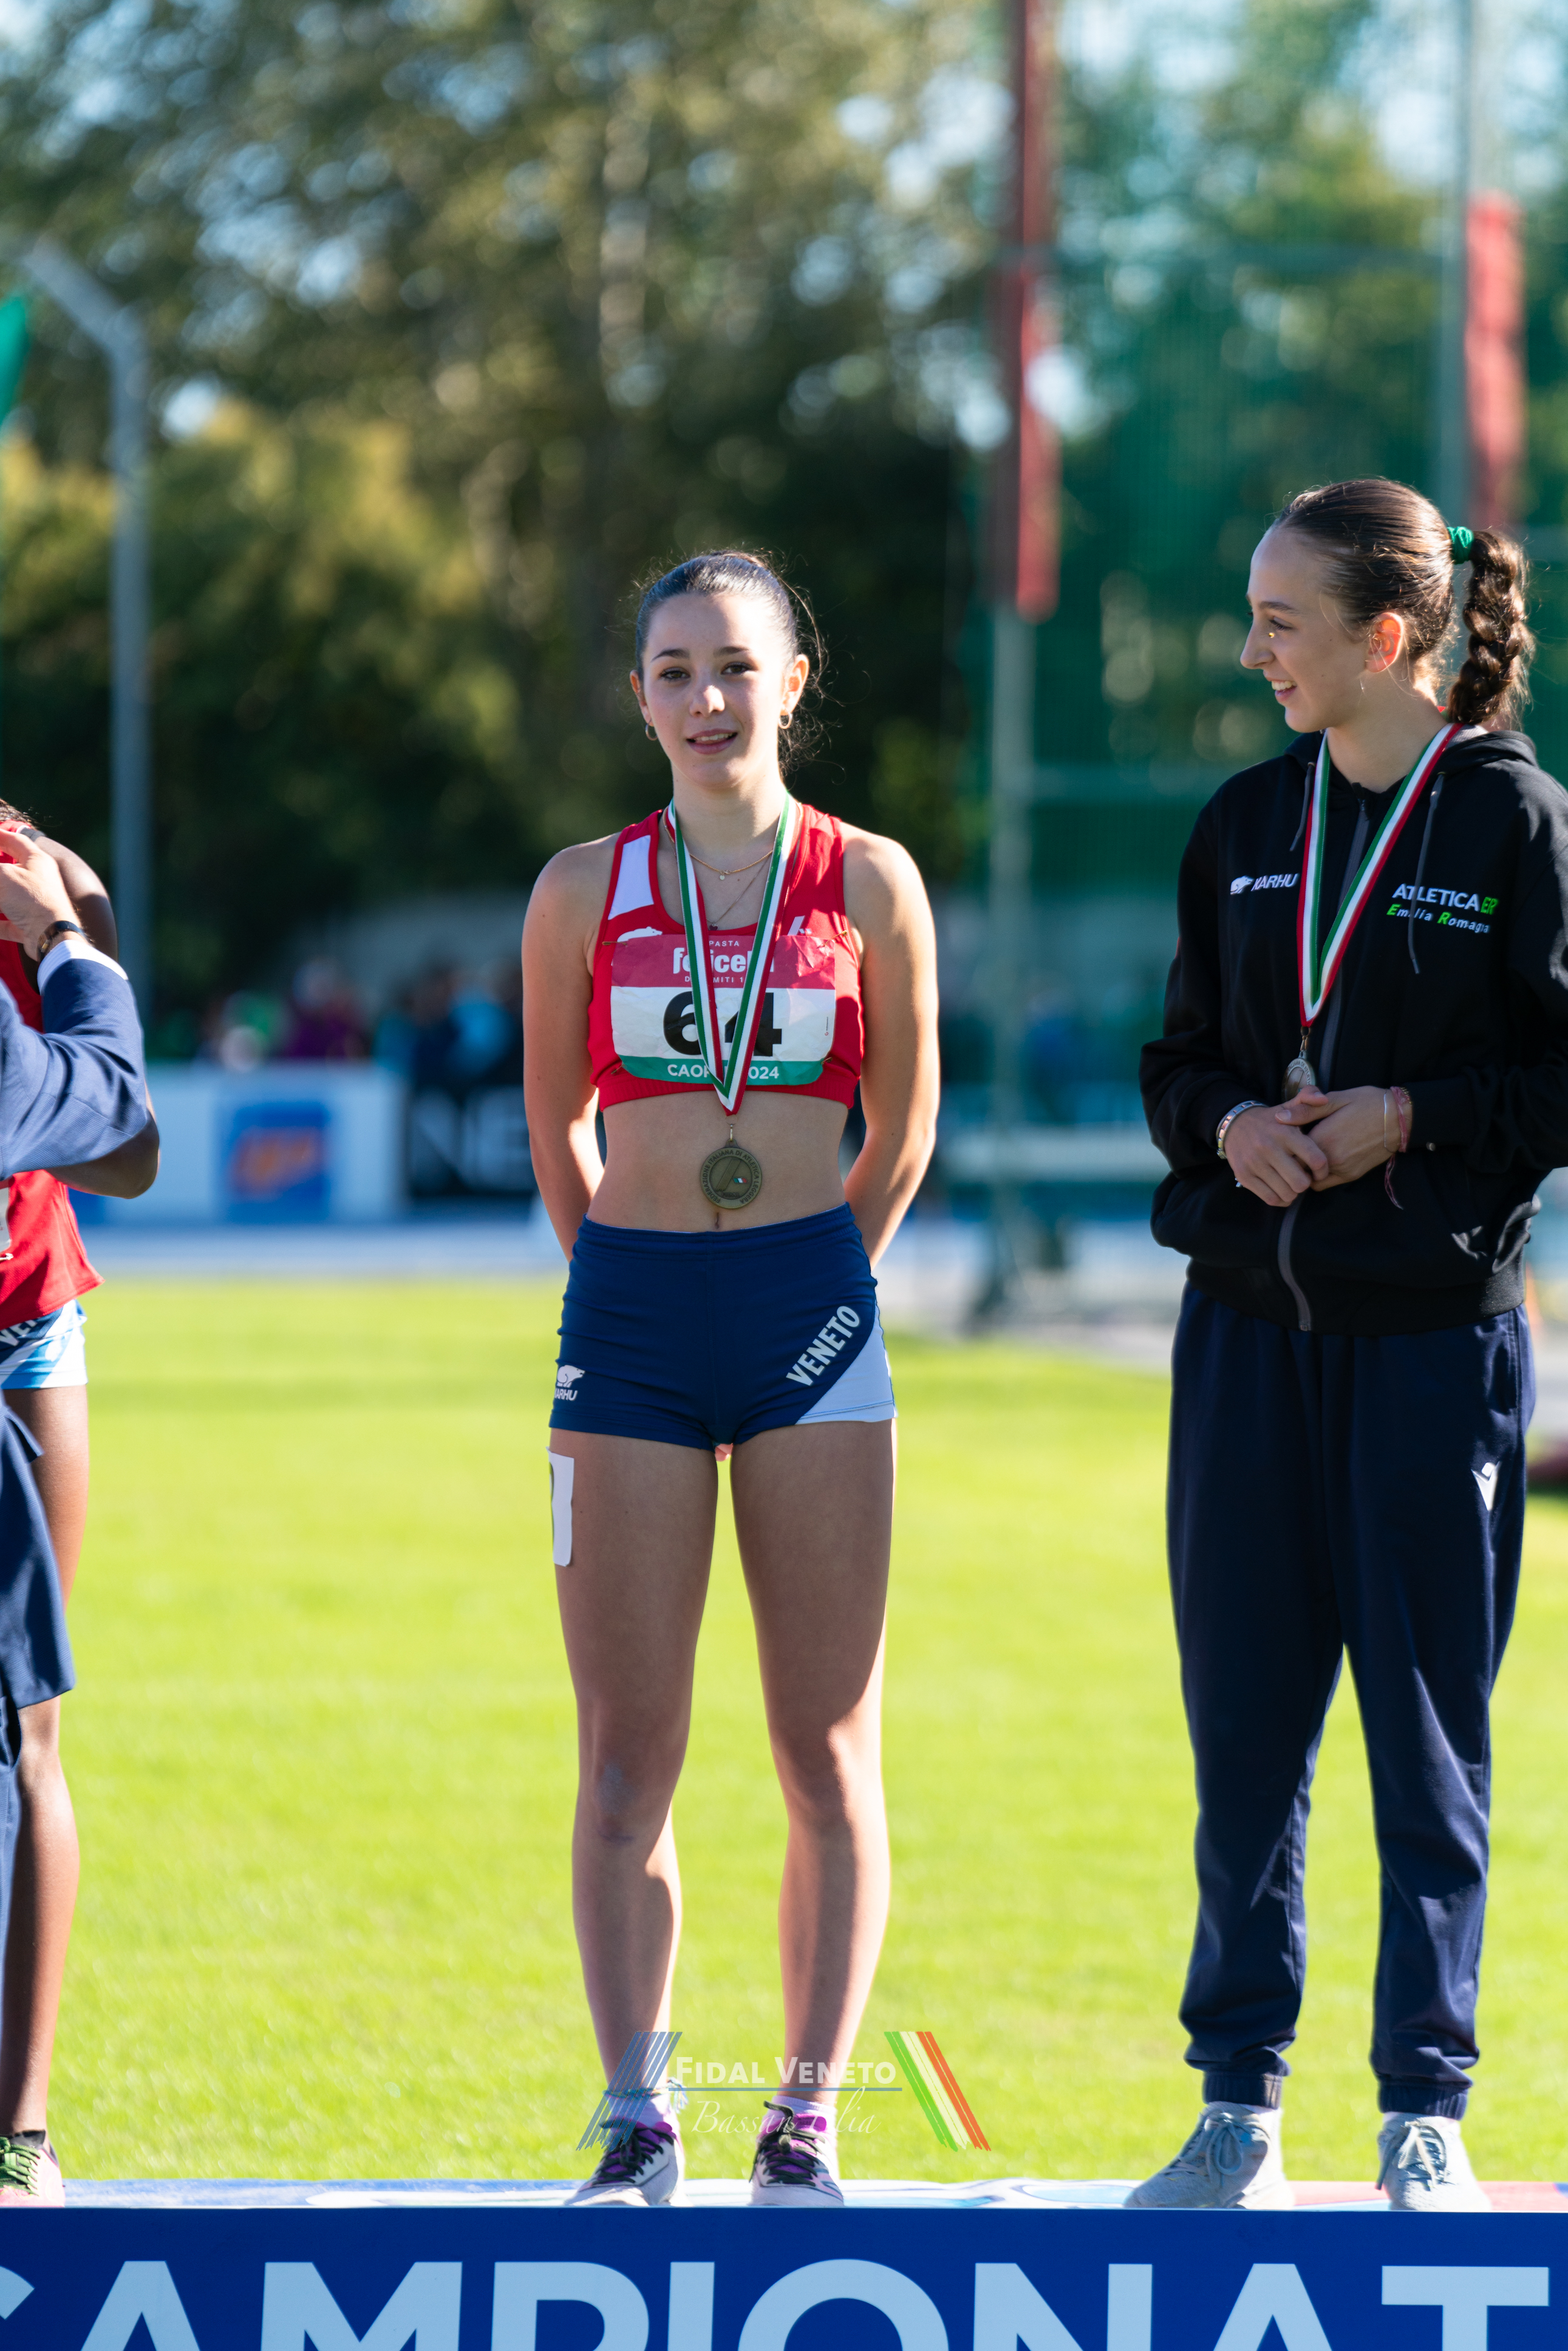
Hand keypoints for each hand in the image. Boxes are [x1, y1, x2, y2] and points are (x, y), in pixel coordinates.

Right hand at [0, 827, 76, 958]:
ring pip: (7, 897)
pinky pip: (7, 923)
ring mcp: (34, 904)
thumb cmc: (31, 899)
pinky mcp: (29, 925)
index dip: (0, 836)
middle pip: (10, 869)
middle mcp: (38, 880)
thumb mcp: (3, 875)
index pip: (16, 841)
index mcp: (37, 861)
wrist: (51, 935)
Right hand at [1222, 1100, 1329, 1206]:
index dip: (1323, 1170)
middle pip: (1300, 1182)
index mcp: (1285, 1132)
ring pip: (1286, 1193)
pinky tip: (1281, 1190)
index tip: (1319, 1171)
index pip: (1315, 1159)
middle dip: (1305, 1182)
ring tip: (1291, 1182)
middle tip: (1302, 1176)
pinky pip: (1270, 1199)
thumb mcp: (1288, 1106)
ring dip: (1292, 1192)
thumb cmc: (1270, 1120)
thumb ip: (1309, 1098)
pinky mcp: (1244, 1176)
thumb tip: (1322, 1099)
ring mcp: (1255, 1164)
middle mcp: (1269, 1148)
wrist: (1234, 1125)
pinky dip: (1280, 1198)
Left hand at [1276, 1084, 1399, 1190]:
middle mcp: (1330, 1159)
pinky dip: (1319, 1176)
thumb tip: (1279, 1118)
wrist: (1399, 1119)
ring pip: (1310, 1177)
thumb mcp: (1336, 1099)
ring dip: (1305, 1168)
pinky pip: (1325, 1183)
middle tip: (1294, 1146)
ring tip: (1309, 1153)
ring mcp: (1341, 1170)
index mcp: (1323, 1138)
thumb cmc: (1367, 1103)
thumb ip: (1306, 1110)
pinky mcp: (1351, 1176)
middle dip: (1292, 1158)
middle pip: (1297, 1166)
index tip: (1287, 1136)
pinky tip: (1322, 1161)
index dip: (1285, 1144)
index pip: (1289, 1150)